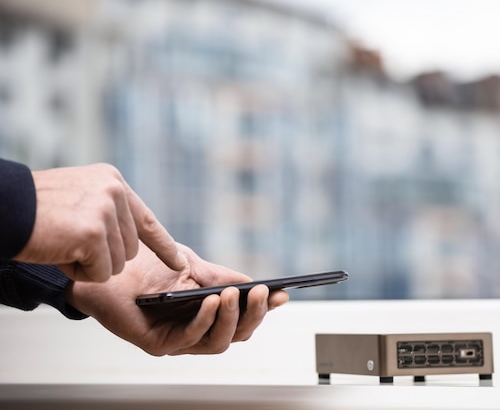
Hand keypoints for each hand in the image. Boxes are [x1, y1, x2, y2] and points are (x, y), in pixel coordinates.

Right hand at [14, 163, 186, 281]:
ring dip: (89, 264)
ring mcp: (105, 210)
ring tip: (63, 243)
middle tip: (70, 240)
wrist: (2, 208)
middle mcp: (114, 191)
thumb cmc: (35, 210)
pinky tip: (60, 253)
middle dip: (102, 256)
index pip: (147, 219)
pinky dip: (79, 272)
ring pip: (117, 264)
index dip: (164, 246)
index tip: (180, 263)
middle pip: (130, 249)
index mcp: (113, 181)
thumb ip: (108, 212)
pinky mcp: (94, 232)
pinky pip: (101, 273)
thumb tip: (132, 241)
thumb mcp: (80, 198)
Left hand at [67, 242, 288, 355]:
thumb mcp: (192, 265)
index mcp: (208, 313)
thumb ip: (220, 276)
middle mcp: (196, 330)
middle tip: (262, 294)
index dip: (264, 308)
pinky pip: (189, 339)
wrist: (106, 268)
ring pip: (218, 342)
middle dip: (254, 315)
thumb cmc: (147, 267)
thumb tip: (254, 283)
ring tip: (234, 296)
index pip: (243, 317)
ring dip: (231, 319)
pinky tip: (212, 301)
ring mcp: (178, 340)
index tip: (282, 295)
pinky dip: (204, 321)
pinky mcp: (158, 344)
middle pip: (237, 334)